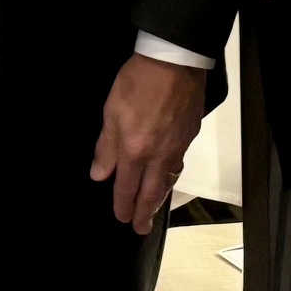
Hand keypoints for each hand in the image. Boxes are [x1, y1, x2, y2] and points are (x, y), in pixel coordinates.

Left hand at [90, 53, 207, 234]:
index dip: (123, 205)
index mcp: (135, 150)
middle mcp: (159, 155)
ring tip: (154, 208)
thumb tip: (100, 175)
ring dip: (160, 198)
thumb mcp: (111, 111)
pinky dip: (171, 177)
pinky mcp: (190, 134)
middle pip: (151, 191)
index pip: (127, 186)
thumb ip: (106, 147)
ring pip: (168, 180)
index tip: (121, 218)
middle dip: (144, 212)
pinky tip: (168, 176)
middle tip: (141, 229)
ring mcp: (177, 146)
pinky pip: (179, 163)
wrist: (174, 61)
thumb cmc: (136, 82)